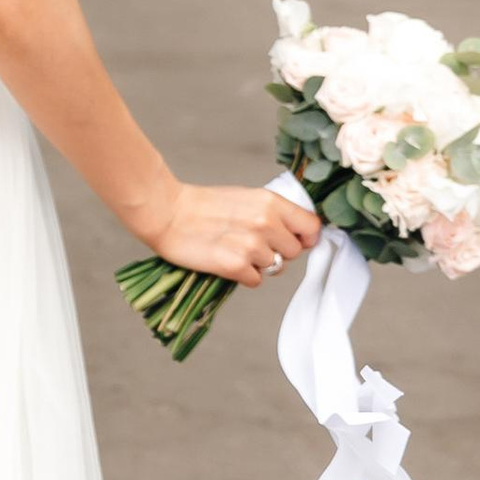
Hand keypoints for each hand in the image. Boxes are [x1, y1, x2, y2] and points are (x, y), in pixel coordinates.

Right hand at [145, 182, 319, 287]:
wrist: (167, 213)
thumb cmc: (204, 206)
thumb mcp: (247, 198)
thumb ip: (274, 214)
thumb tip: (297, 235)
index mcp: (271, 202)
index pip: (312, 226)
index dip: (305, 237)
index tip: (294, 240)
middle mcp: (266, 223)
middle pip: (295, 252)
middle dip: (279, 253)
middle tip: (254, 245)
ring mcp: (251, 246)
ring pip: (275, 268)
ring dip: (258, 264)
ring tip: (235, 250)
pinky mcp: (235, 266)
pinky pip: (256, 280)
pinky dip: (243, 276)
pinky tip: (226, 261)